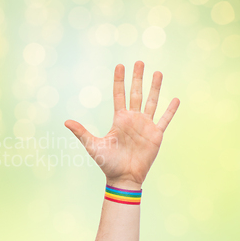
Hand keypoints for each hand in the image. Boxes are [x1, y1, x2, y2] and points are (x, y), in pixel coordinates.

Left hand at [65, 61, 179, 188]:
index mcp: (119, 119)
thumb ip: (81, 132)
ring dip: (155, 88)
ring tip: (157, 72)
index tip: (119, 65)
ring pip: (151, 102)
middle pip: (136, 93)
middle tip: (139, 62)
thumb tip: (65, 122)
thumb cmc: (107, 163)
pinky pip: (164, 119)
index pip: (119, 94)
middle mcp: (133, 119)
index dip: (119, 80)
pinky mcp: (156, 135)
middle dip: (137, 78)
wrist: (123, 178)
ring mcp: (145, 126)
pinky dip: (170, 110)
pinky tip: (175, 98)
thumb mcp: (93, 145)